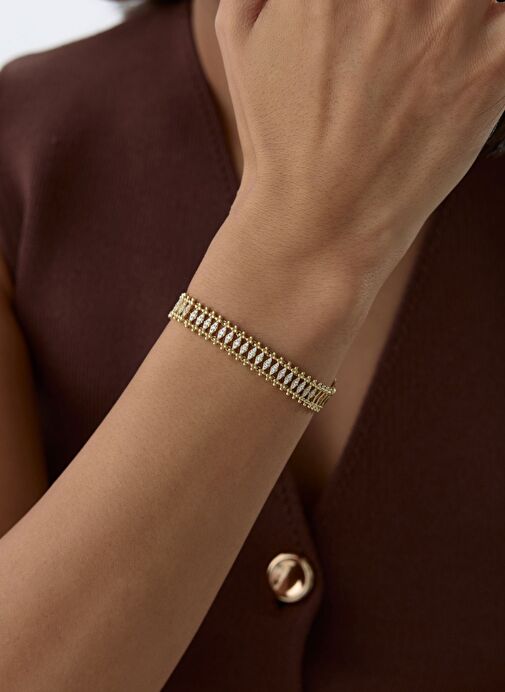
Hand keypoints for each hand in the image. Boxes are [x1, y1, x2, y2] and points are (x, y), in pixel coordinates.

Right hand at [216, 0, 504, 274]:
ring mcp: (453, 22)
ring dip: (464, 12)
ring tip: (442, 33)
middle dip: (422, 5)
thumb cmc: (278, 134)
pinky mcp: (495, 66)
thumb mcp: (238, 35)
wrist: (320, 217)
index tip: (380, 6)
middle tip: (412, 23)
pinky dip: (501, 29)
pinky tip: (480, 44)